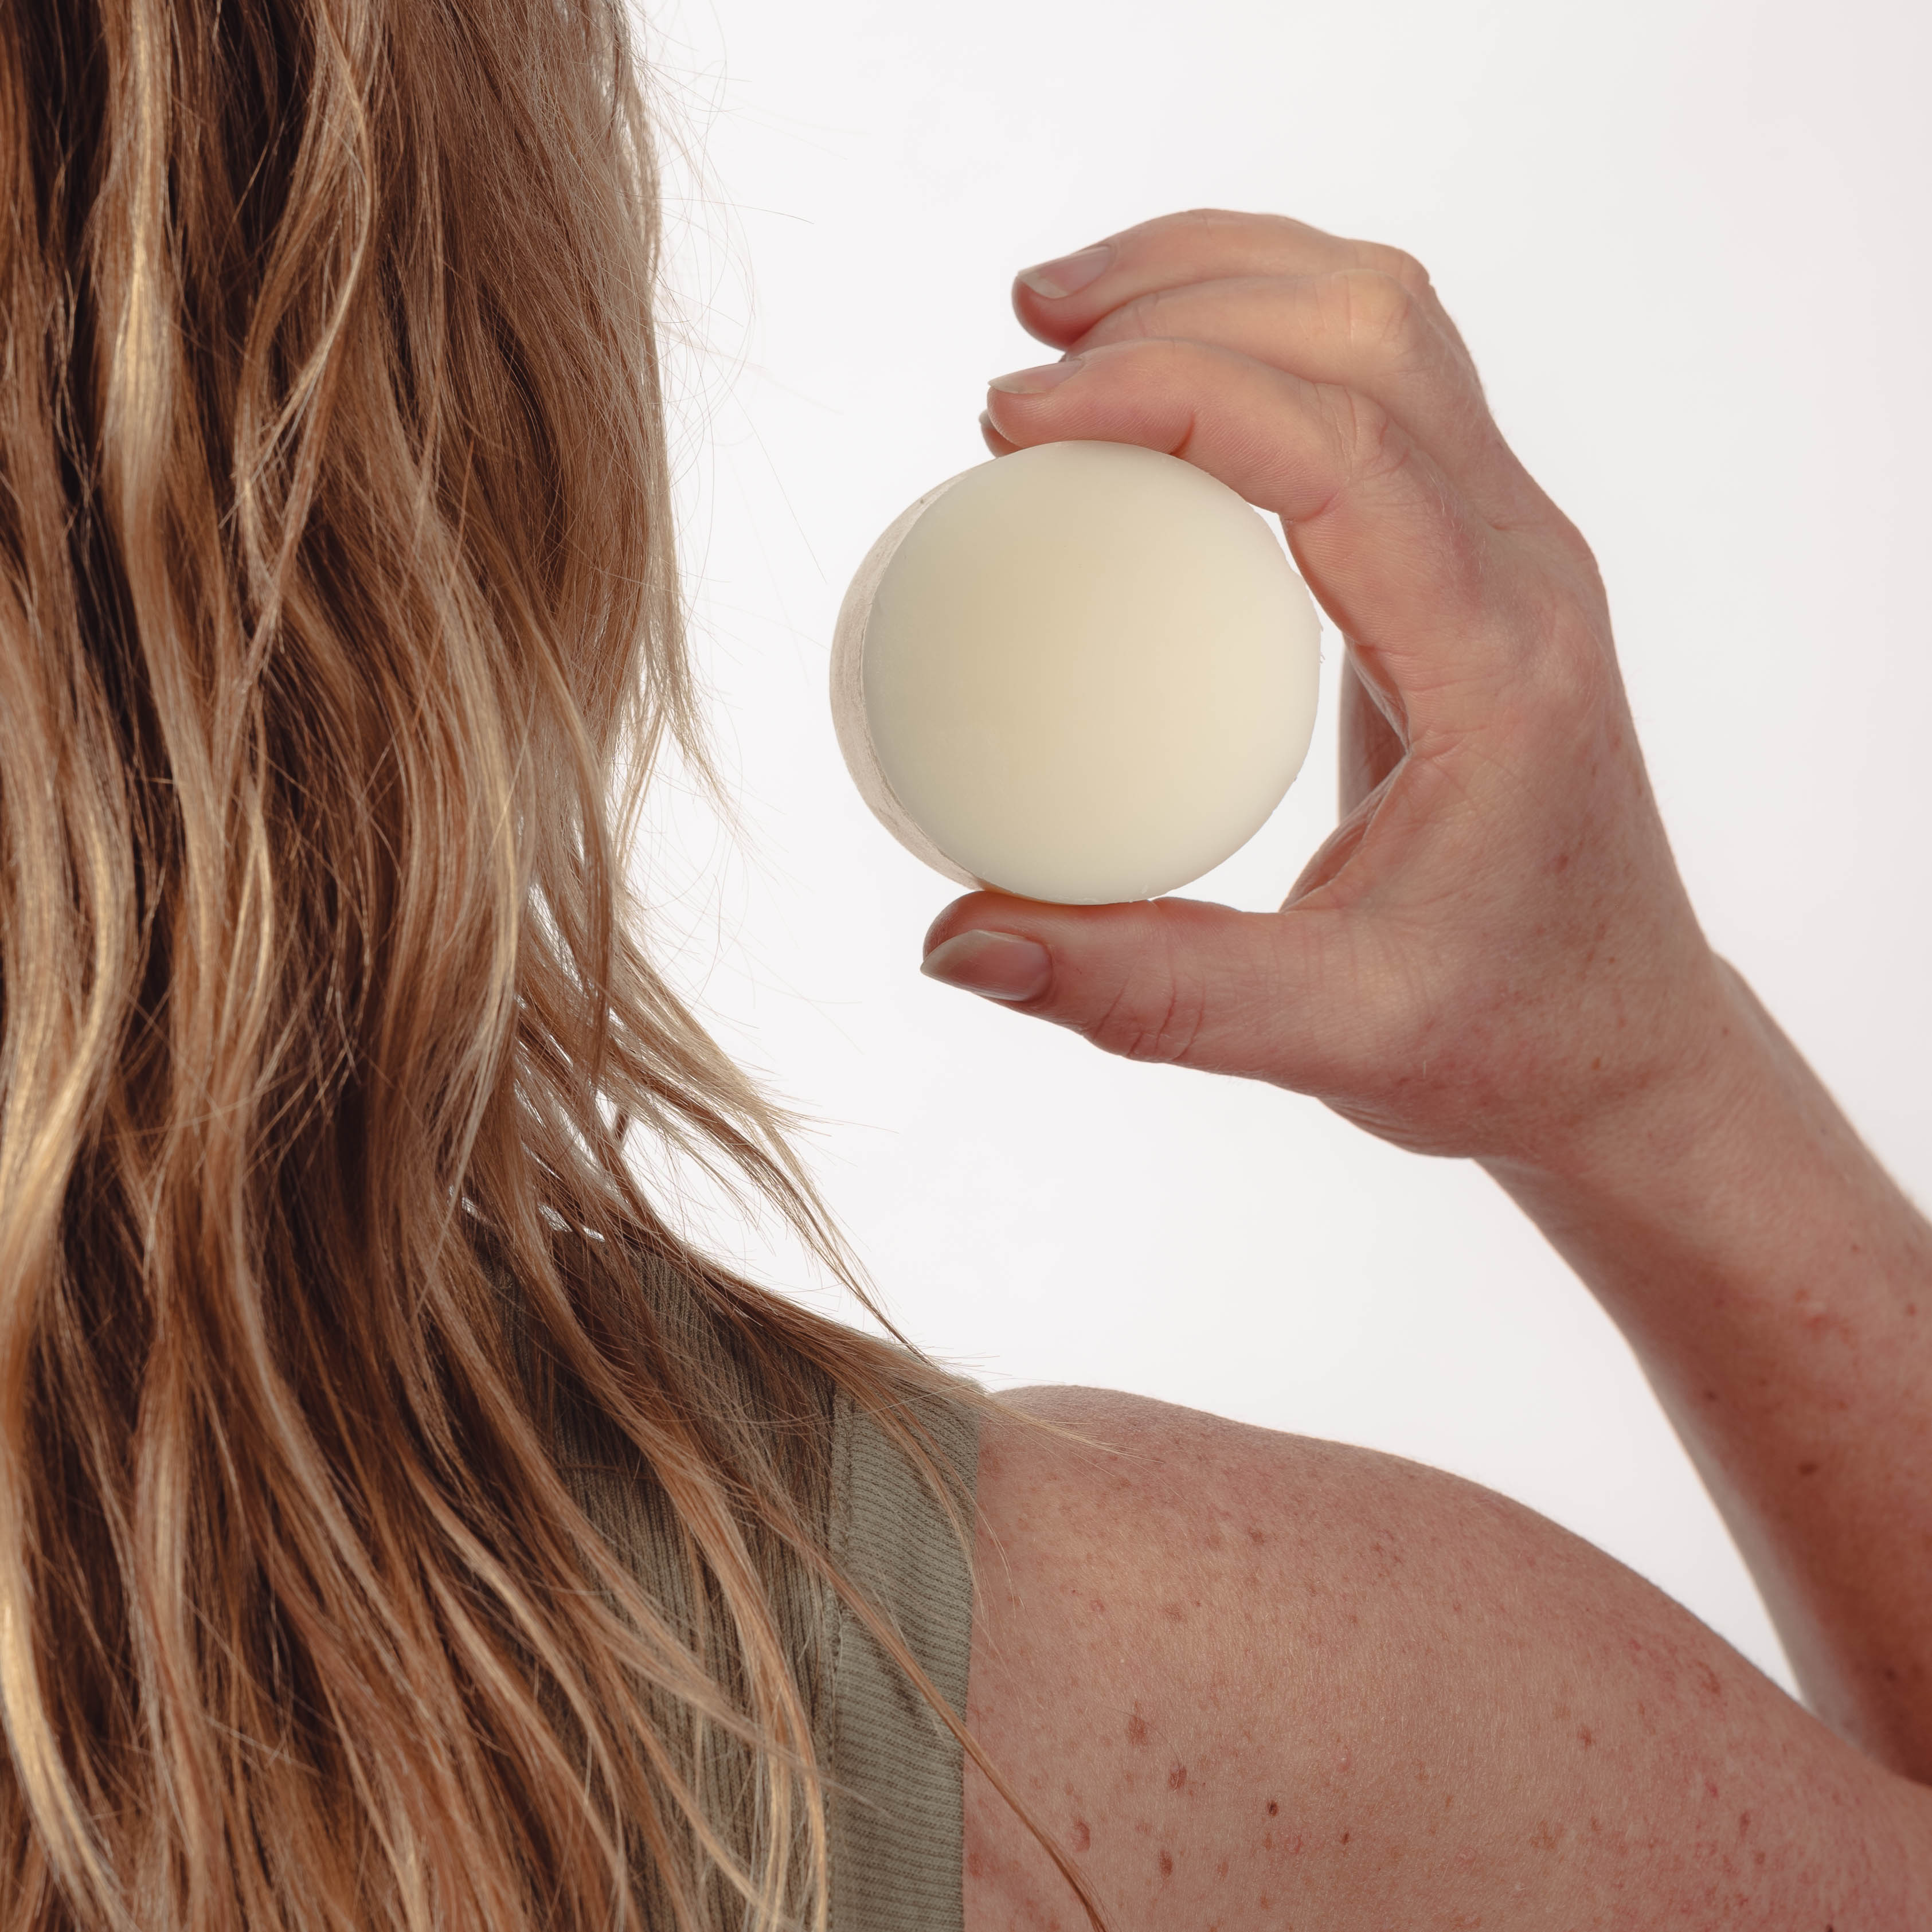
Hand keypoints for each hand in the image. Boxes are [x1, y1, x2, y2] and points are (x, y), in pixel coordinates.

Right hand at [920, 207, 1732, 1167]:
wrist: (1620, 1042)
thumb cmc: (1501, 1035)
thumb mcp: (1327, 1034)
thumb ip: (1139, 992)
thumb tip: (952, 941)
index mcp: (1499, 665)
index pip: (1338, 447)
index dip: (1166, 393)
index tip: (1009, 420)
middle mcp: (1525, 571)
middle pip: (1369, 332)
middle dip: (1182, 295)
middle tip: (1015, 367)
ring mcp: (1512, 550)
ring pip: (1387, 325)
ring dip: (1227, 281)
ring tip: (1067, 319)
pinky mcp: (1476, 559)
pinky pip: (1381, 382)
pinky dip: (1262, 335)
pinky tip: (1160, 376)